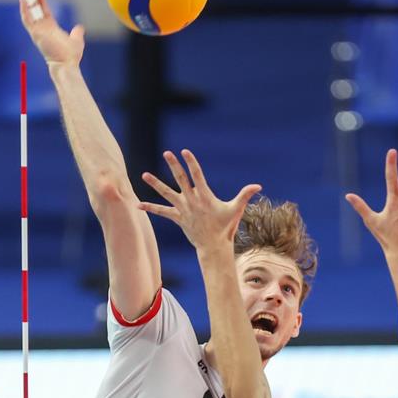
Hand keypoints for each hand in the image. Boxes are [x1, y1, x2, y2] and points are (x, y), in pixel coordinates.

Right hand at [19, 0, 84, 67]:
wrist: (67, 64)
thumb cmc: (70, 56)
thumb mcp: (76, 40)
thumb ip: (77, 33)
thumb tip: (80, 28)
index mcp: (50, 27)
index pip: (43, 9)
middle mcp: (42, 28)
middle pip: (34, 8)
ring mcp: (37, 31)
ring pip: (28, 12)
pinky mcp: (35, 34)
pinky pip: (26, 20)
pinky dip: (24, 9)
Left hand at [139, 149, 260, 251]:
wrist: (213, 246)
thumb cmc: (226, 227)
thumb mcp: (236, 210)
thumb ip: (245, 195)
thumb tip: (258, 186)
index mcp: (205, 196)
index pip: (197, 175)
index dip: (191, 162)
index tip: (185, 151)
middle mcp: (192, 201)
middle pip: (180, 179)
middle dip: (174, 165)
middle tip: (167, 153)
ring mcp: (183, 209)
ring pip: (167, 193)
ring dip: (155, 184)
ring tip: (144, 174)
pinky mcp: (177, 218)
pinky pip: (162, 212)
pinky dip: (150, 208)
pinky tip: (138, 204)